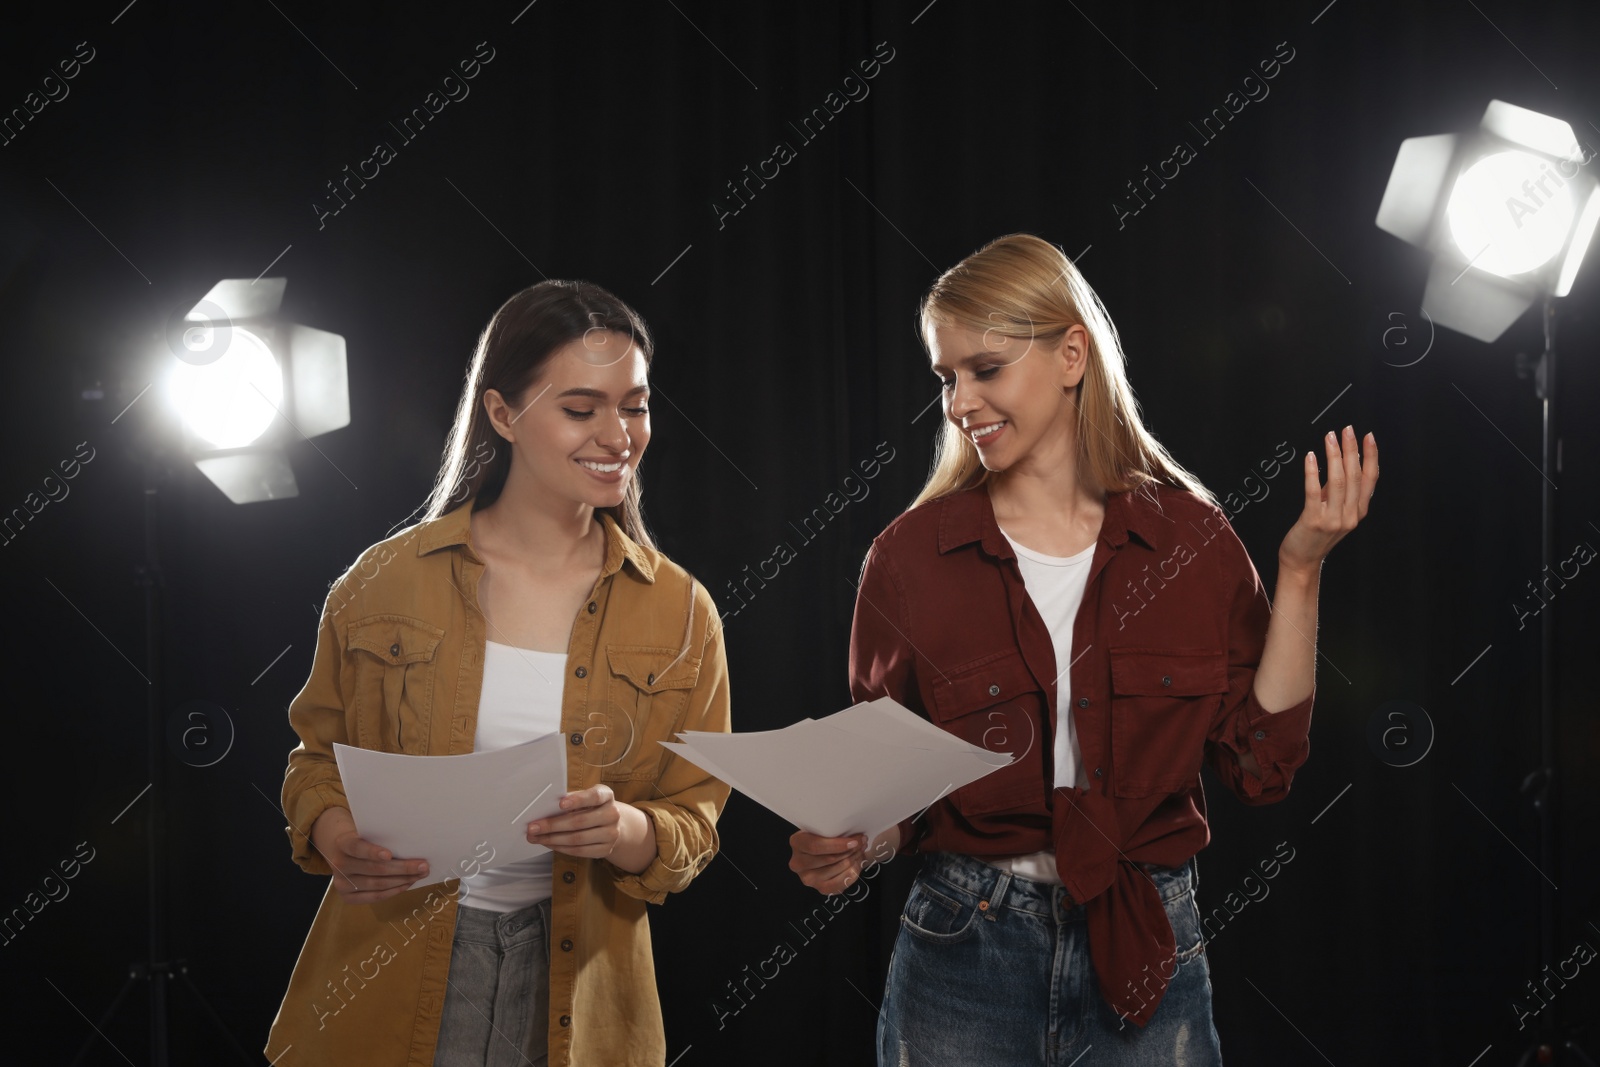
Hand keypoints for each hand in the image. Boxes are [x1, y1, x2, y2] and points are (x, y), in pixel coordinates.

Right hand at [309, 806, 428, 904]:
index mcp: (343, 844)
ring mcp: (341, 883)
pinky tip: (406, 884)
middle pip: (374, 869)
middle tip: (423, 866)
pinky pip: (375, 897)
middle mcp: (339, 864)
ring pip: (377, 884)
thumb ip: (381, 838)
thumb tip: (412, 846)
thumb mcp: (366, 833)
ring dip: (402, 880)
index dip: (372, 852)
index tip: (390, 854)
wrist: (339, 851)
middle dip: (402, 868)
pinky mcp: (347, 897)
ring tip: (419, 875)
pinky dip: (393, 891)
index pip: (357, 847)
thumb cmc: (361, 840)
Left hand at [526, 784, 627, 859]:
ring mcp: (611, 834)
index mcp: (607, 795)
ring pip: (577, 839)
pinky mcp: (606, 849)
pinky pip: (579, 851)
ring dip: (552, 839)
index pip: (594, 796)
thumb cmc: (591, 807)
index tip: (560, 804)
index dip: (578, 800)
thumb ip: (570, 800)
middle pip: (580, 821)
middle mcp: (612, 814)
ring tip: (536, 838)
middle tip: (533, 827)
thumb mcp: (585, 798)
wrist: (611, 825)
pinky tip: (549, 844)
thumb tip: (544, 807)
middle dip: (552, 825)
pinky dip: (560, 848)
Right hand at [789, 825, 899, 894]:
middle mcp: (798, 863)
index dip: (837, 845)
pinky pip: (840, 884)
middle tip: (862, 841)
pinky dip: (853, 872)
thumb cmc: (821, 836)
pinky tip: (857, 863)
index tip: (854, 841)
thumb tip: (855, 831)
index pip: (815, 846)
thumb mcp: (821, 828)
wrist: (815, 851)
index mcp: (797, 843)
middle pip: (829, 859)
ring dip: (854, 859)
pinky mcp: (819, 888)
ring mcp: (808, 878)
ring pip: (837, 869)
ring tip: (860, 850)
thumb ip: (831, 829)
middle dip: (850, 850)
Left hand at [1278, 425, 1377, 573]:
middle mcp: (1351, 515)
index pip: (1370, 479)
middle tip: (1348, 429)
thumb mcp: (1333, 509)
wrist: (1301, 561)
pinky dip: (1312, 472)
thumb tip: (1339, 461)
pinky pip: (1314, 492)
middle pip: (1355, 476)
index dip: (1371, 456)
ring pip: (1338, 481)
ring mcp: (1334, 519)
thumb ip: (1338, 490)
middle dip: (1352, 450)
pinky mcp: (1314, 521)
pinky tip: (1310, 457)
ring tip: (1330, 437)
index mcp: (1359, 511)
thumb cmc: (1316, 533)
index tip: (1368, 437)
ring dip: (1334, 456)